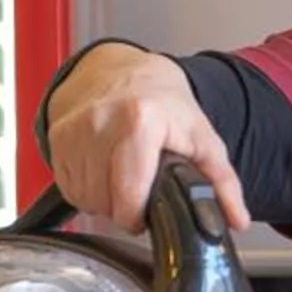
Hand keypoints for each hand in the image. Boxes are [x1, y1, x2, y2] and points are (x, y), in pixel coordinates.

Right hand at [46, 45, 251, 232]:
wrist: (124, 71)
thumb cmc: (164, 106)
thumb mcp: (203, 139)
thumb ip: (222, 184)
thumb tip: (236, 220)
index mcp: (141, 121)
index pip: (128, 196)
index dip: (137, 216)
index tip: (146, 212)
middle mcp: (102, 121)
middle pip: (104, 201)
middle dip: (122, 207)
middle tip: (138, 189)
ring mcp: (75, 128)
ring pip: (84, 197)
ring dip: (102, 199)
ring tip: (121, 176)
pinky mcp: (56, 135)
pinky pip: (67, 185)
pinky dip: (84, 187)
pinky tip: (101, 170)